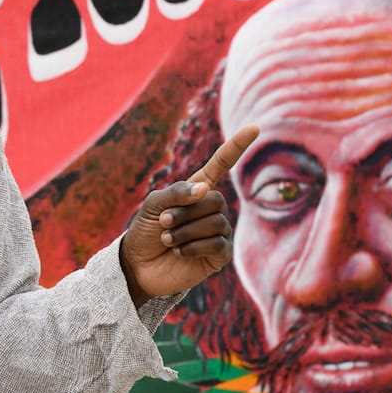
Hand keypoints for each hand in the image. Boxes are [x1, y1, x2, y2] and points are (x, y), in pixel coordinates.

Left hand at [121, 124, 258, 305]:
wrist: (137, 265)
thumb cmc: (145, 231)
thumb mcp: (154, 204)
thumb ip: (177, 192)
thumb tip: (206, 190)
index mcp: (197, 190)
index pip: (222, 164)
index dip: (237, 146)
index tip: (254, 127)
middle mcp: (212, 209)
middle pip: (215, 200)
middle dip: (185, 212)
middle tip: (163, 223)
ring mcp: (218, 232)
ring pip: (216, 222)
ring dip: (184, 231)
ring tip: (167, 240)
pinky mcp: (219, 256)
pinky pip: (218, 244)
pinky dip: (193, 247)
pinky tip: (179, 252)